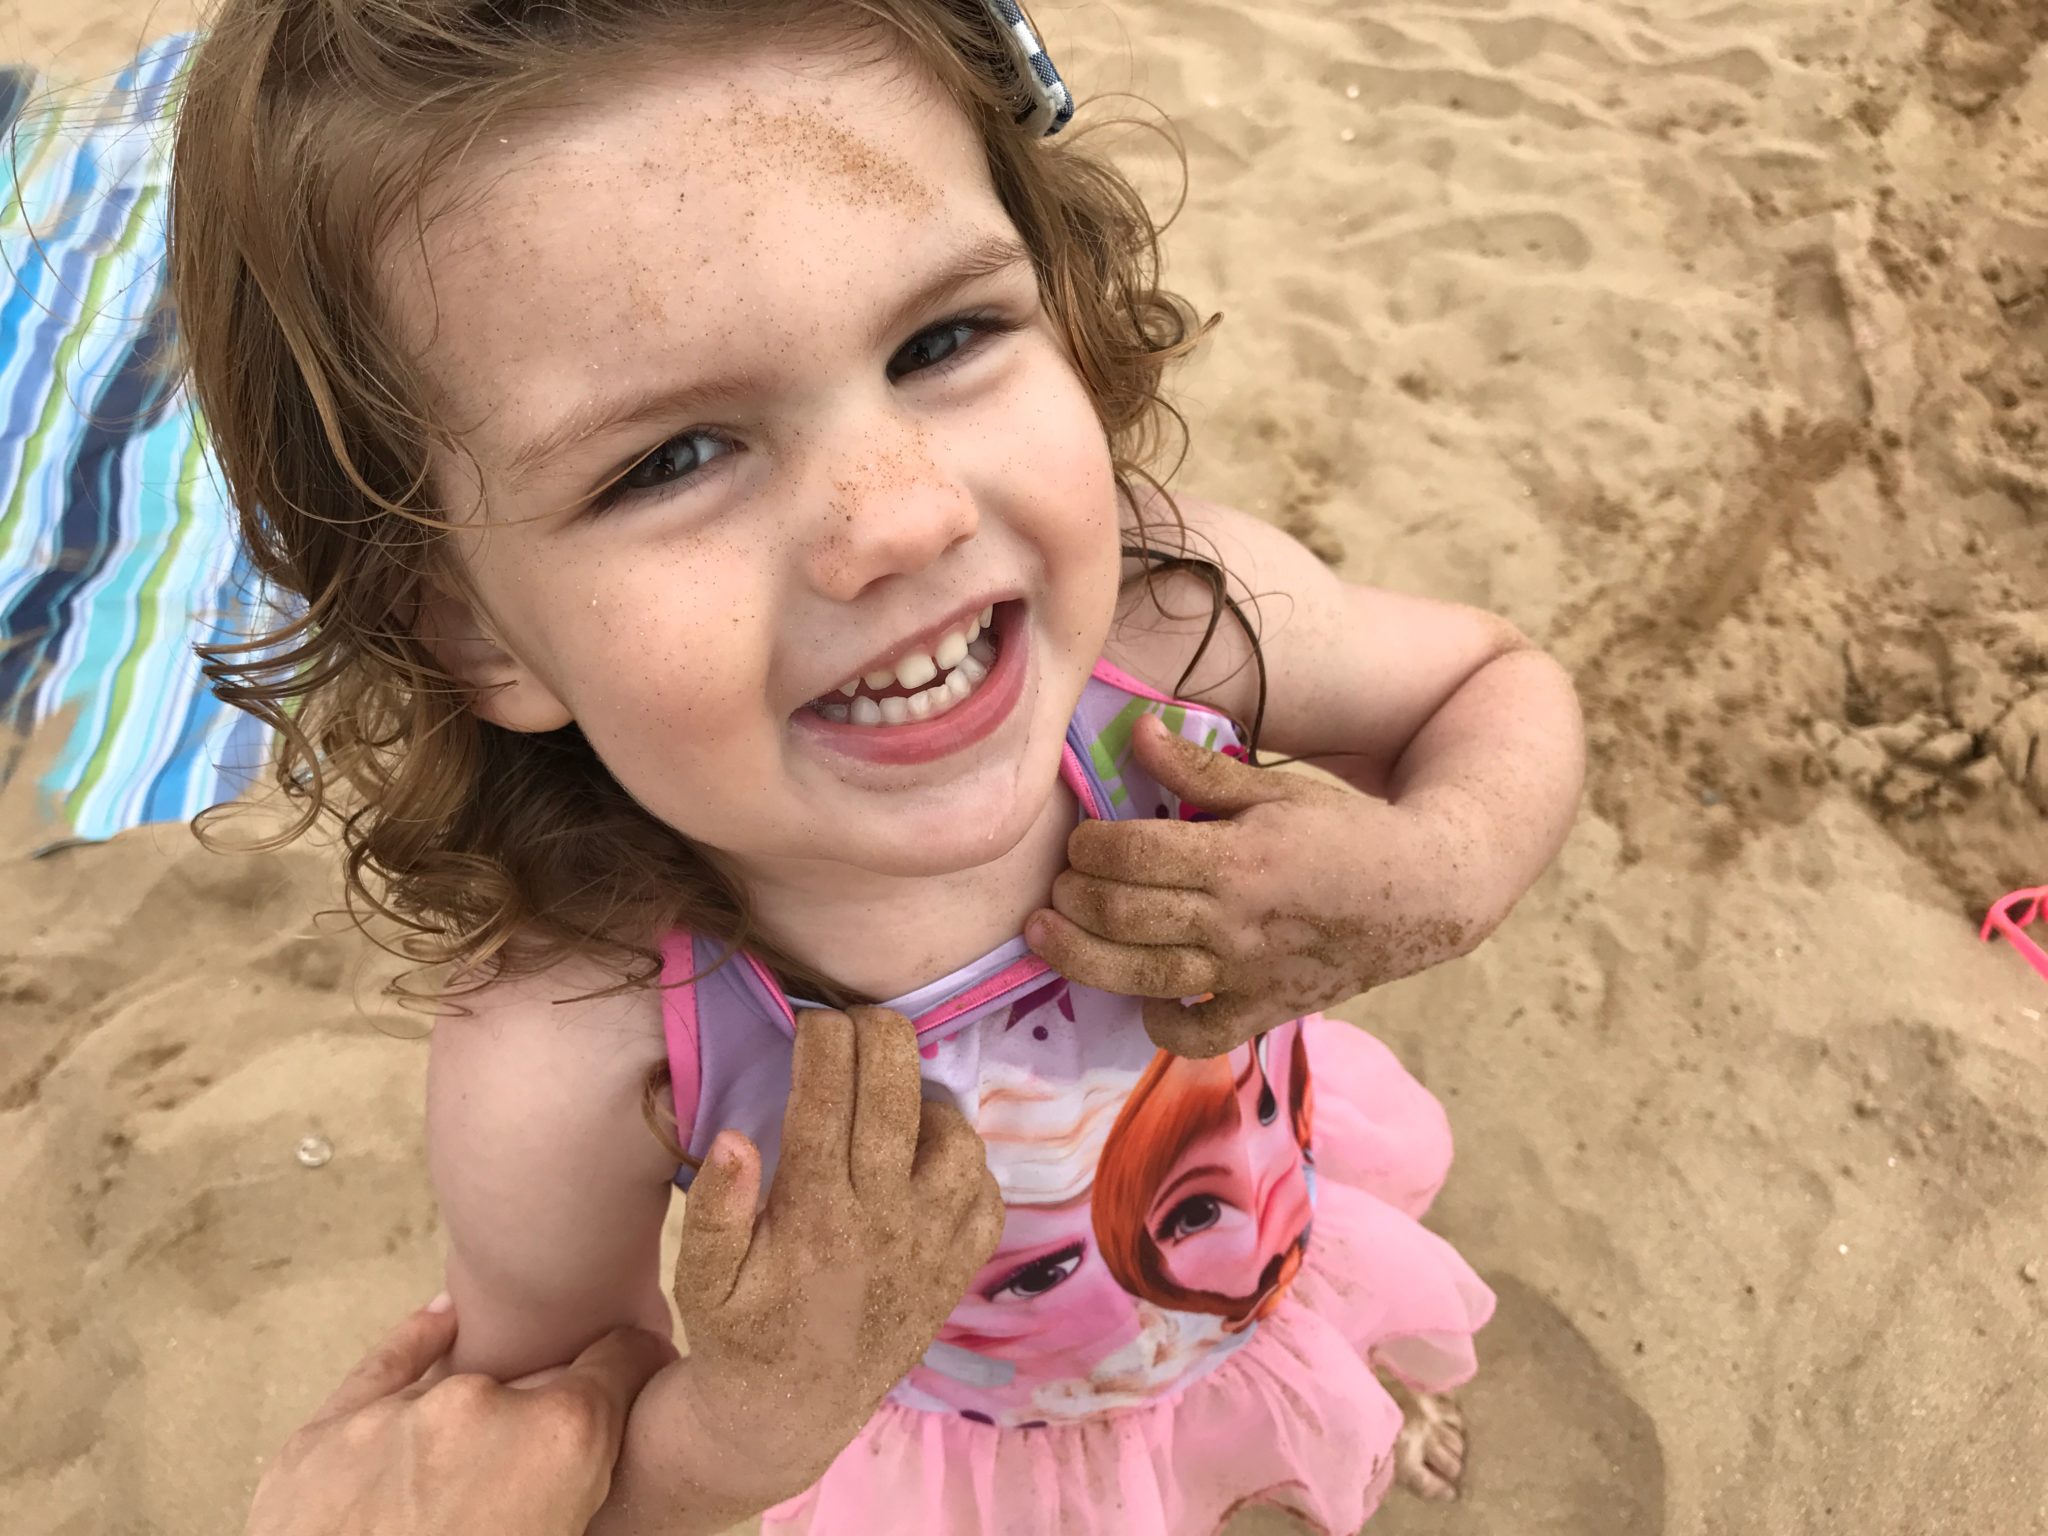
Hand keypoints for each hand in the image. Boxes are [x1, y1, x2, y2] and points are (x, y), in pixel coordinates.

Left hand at [245, 1299, 673, 1535]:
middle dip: (550, 1418)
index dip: (639, 1373)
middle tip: (535, 1479)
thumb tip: (579, 1477)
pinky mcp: (326, 1434)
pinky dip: (419, 1344)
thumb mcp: (562, 1534)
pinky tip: (443, 1322)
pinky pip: (387, 1366)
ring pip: (465, 1387)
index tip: (641, 1384)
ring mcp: (397, 1413)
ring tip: (473, 1472)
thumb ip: (578, 1492)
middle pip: (542, 1384)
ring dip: (481, 1420)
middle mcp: (482, 1403)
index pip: (625, 1359)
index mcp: (560, 1440)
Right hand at [664, 1007, 1002, 1504]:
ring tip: (891, 1094)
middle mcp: (883, 1223)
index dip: (822, 1042)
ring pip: (956, 1138)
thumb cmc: (742, 1330)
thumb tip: (737, 1138)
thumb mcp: (702, 1281)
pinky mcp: (962, 1265)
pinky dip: (964, 1159)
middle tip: (858, 1018)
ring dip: (926, 1099)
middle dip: (879, 1037)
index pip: (825, 1101)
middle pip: (897, 1100)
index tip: (810, 1015)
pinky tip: (926, 1153)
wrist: (798, 1409)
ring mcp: (933, 1244)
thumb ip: (714, 1211)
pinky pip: (986, 1190)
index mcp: (813, 1218)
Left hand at [1026, 712, 1490, 1057]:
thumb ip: (1199, 768)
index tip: (1079, 840)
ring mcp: (1247, 974)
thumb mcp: (1276, 788)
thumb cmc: (1347, 832)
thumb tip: (1136, 732)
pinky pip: (1199, 1035)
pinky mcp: (1265, 1010)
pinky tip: (1139, 998)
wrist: (1429, 891)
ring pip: (1143, 977)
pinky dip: (1160, 1025)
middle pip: (1124, 914)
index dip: (1089, 846)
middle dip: (1075, 898)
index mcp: (1236, 857)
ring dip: (1082, 958)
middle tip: (1058, 885)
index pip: (1131, 854)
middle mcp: (1235, 921)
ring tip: (1048, 936)